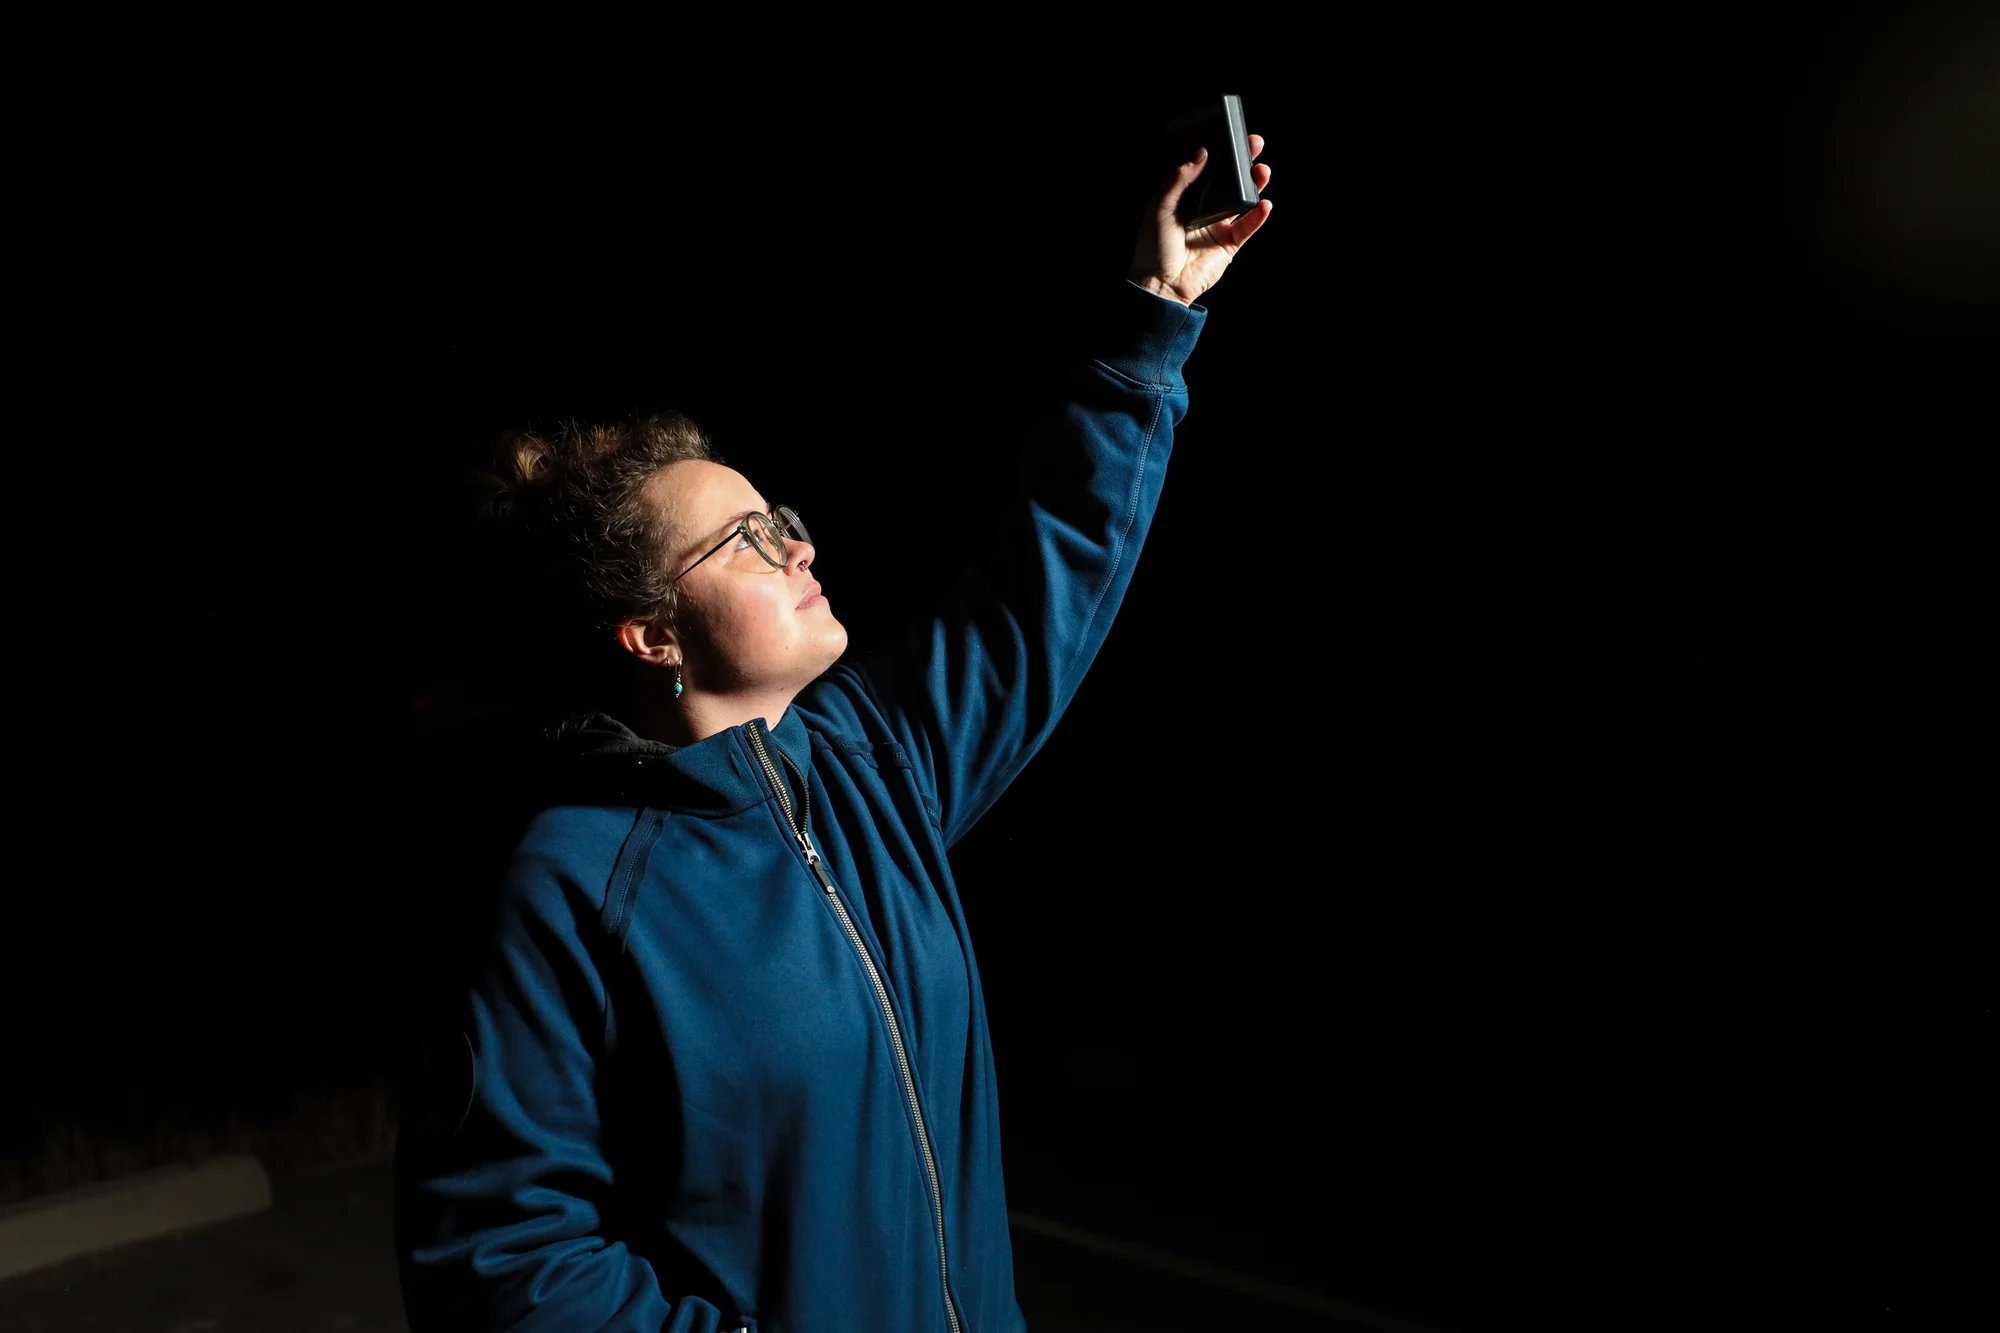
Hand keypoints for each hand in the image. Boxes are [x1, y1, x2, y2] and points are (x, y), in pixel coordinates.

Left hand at [1129, 133, 1273, 306]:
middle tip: (1254, 145)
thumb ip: (1179, 179)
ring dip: (1254, 186)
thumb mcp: (1161, 206)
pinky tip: (1263, 204)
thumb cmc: (1154, 247)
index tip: (1232, 138)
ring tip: (1262, 172)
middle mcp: (1204, 211)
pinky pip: (1247, 227)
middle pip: (1228, 183)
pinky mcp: (1229, 246)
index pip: (1208, 172)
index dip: (1221, 155)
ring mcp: (1218, 228)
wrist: (1161, 284)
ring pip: (1242, 202)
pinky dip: (1257, 216)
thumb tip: (1201, 154)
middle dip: (1243, 164)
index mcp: (1186, 199)